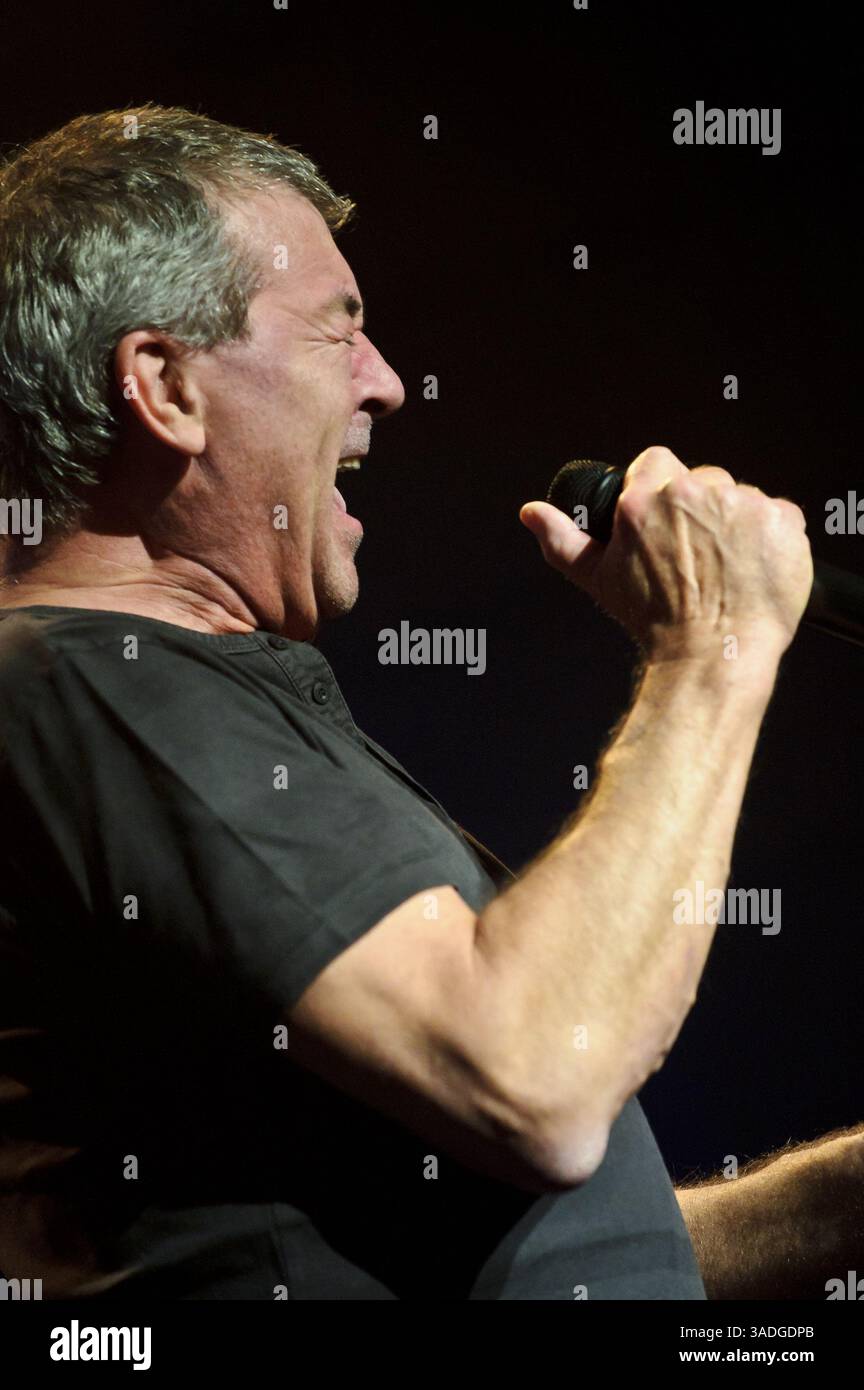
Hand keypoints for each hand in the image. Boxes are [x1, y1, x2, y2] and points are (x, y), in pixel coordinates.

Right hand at [520, 446, 812, 665]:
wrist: (714, 655)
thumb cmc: (655, 622)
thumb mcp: (599, 579)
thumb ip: (563, 539)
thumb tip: (532, 512)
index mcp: (644, 501)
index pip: (655, 461)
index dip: (661, 487)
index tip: (669, 519)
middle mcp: (692, 493)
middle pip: (702, 479)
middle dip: (701, 509)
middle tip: (699, 554)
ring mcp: (741, 504)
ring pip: (741, 497)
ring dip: (737, 522)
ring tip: (729, 566)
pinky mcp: (780, 520)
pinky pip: (779, 514)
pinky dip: (773, 537)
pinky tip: (757, 567)